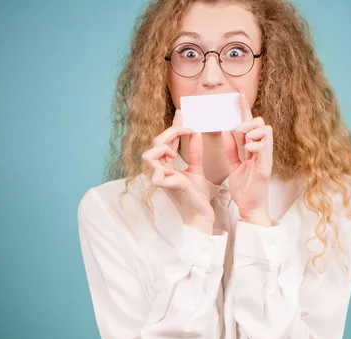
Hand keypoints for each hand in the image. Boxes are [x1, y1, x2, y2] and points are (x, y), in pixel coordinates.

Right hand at [141, 110, 214, 233]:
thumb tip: (194, 132)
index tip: (182, 113)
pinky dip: (164, 168)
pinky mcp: (167, 187)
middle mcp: (161, 170)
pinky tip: (176, 166)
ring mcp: (162, 178)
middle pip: (156, 143)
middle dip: (171, 131)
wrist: (202, 213)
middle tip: (189, 128)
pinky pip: (156, 175)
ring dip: (163, 147)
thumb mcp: (197, 168)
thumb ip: (194, 151)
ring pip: (148, 155)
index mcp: (167, 165)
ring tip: (178, 150)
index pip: (166, 140)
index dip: (173, 126)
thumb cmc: (197, 194)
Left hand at [222, 94, 273, 226]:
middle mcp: (261, 151)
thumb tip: (225, 131)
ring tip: (245, 142)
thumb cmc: (245, 189)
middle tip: (238, 131)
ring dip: (252, 132)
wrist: (250, 209)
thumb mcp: (233, 166)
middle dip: (248, 122)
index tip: (238, 95)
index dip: (244, 109)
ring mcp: (265, 158)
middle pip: (260, 123)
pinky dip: (256, 144)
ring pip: (265, 130)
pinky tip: (249, 149)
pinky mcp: (266, 166)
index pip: (249, 125)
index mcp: (253, 150)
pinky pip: (265, 147)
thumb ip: (231, 149)